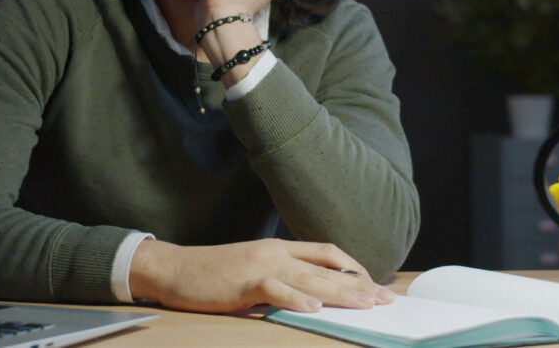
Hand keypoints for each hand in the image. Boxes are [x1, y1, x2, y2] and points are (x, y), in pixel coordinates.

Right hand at [128, 237, 393, 313]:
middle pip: (325, 268)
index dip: (354, 268)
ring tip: (365, 304)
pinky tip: (313, 309)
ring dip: (339, 293)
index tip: (374, 285)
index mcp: (278, 249)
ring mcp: (259, 265)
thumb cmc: (211, 274)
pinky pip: (274, 289)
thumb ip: (280, 279)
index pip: (326, 253)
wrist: (174, 268)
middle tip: (384, 299)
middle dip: (358, 284)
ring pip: (308, 278)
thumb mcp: (252, 270)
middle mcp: (275, 253)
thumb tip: (311, 296)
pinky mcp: (243, 281)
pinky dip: (295, 299)